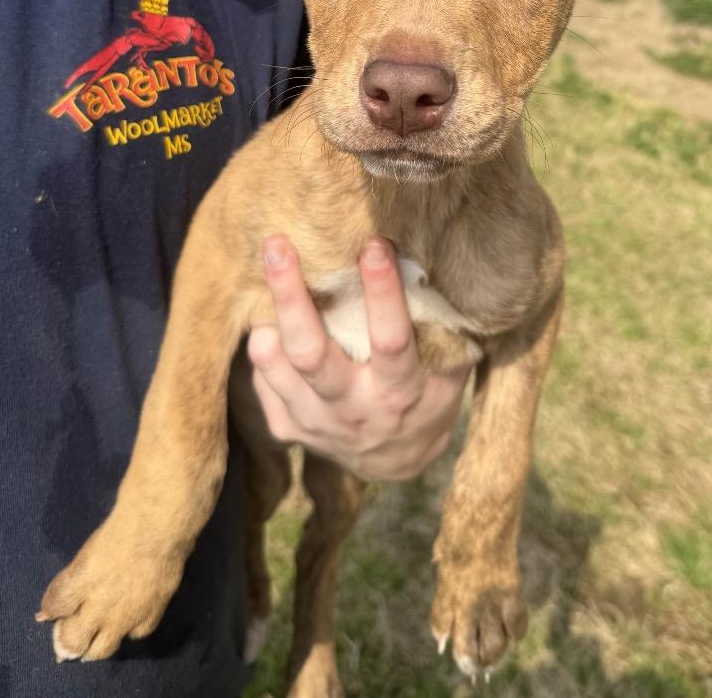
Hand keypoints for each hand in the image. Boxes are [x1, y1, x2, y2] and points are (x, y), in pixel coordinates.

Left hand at [246, 235, 469, 480]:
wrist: (396, 464)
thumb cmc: (427, 398)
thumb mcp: (447, 371)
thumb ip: (441, 327)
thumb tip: (434, 264)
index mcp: (399, 393)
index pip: (390, 341)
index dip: (382, 293)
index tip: (374, 246)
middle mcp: (353, 410)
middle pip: (311, 353)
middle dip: (291, 295)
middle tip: (277, 246)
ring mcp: (315, 423)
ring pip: (277, 367)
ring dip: (267, 318)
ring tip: (267, 268)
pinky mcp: (288, 429)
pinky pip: (264, 384)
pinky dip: (264, 350)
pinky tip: (271, 318)